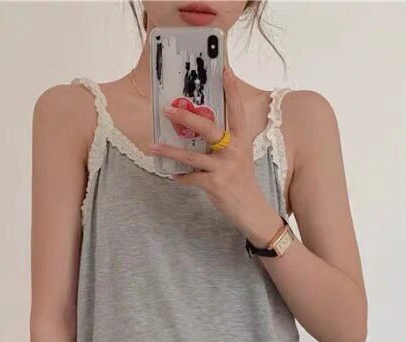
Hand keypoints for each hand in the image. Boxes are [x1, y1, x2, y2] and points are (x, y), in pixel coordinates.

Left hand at [149, 63, 274, 243]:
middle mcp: (234, 150)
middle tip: (167, 109)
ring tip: (153, 147)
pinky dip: (180, 177)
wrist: (252, 209)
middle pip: (208, 128)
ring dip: (170, 151)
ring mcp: (224, 167)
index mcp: (241, 140)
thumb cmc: (241, 180)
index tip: (224, 69)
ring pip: (192, 156)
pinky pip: (190, 178)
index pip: (236, 110)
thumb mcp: (238, 157)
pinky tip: (172, 176)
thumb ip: (223, 143)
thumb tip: (197, 131)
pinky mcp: (215, 184)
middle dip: (186, 117)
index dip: (231, 89)